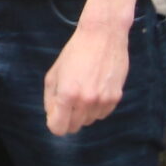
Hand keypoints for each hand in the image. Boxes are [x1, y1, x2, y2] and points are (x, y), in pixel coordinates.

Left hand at [44, 18, 129, 134]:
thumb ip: (50, 98)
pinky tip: (95, 89)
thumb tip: (52, 117)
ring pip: (89, 121)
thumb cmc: (74, 53)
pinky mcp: (116, 98)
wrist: (103, 36)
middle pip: (74, 127)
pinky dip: (97, 107)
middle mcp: (86, 101)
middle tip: (68, 101)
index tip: (55, 116)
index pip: (58, 128)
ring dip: (83, 112)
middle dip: (68, 118)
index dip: (54, 124)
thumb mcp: (54, 74)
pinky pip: (103, 114)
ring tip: (83, 90)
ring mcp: (102, 100)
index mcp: (67, 94)